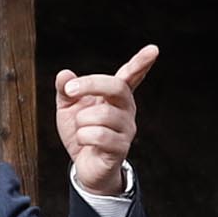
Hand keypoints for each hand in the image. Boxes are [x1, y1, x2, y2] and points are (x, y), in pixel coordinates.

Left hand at [53, 45, 157, 198]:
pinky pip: (98, 135)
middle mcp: (126, 110)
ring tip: (82, 131)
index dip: (141, 63)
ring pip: (100, 114)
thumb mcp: (68, 109)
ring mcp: (126, 129)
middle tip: (70, 91)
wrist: (84, 167)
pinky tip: (85, 143)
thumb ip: (66, 91)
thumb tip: (64, 75)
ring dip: (81, 122)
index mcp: (116, 97)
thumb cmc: (81, 134)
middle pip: (116, 87)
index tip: (153, 49)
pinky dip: (83, 137)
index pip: (131, 76)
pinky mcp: (121, 148)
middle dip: (90, 84)